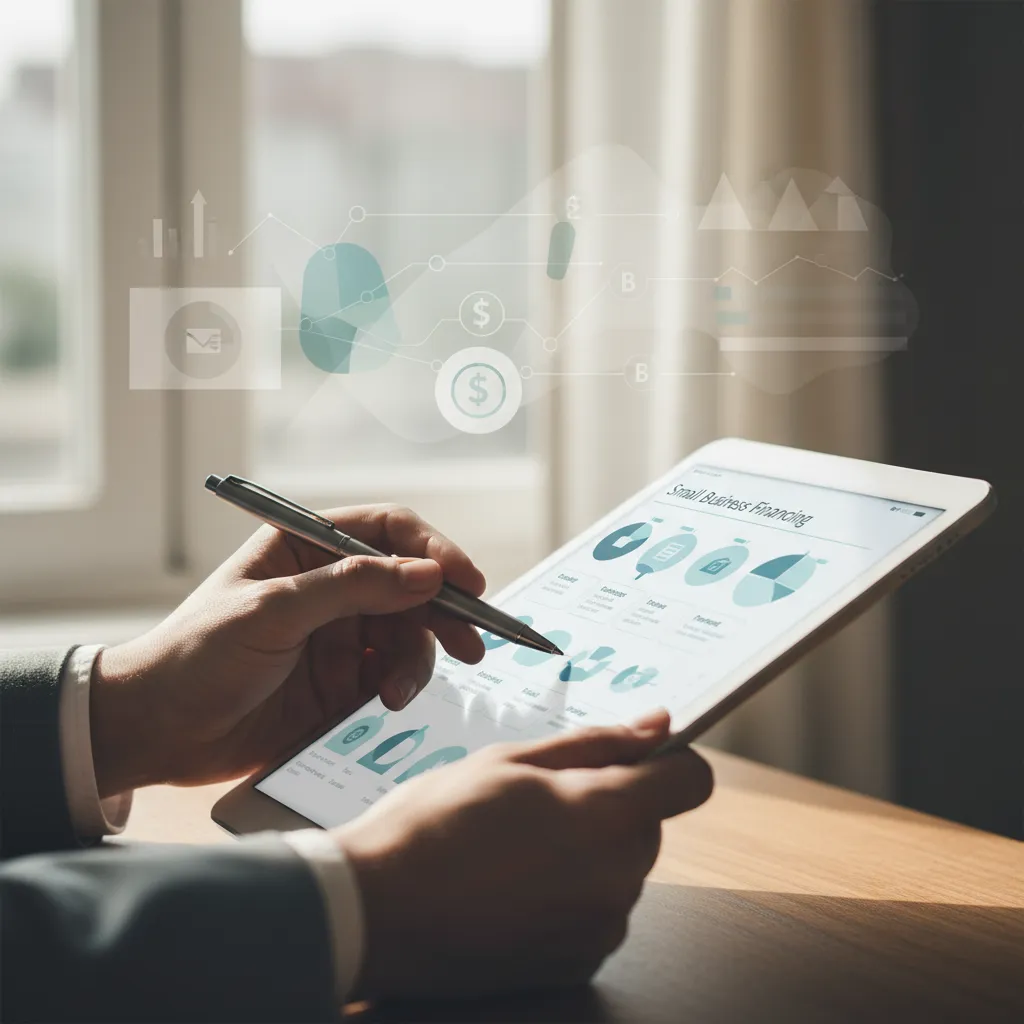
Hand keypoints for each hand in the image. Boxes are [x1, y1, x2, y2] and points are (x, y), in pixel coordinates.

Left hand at [90, 505, 485, 796]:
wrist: (158, 733)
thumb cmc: (197, 655)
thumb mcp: (273, 611)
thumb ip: (354, 587)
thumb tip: (430, 574)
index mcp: (306, 547)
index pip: (387, 531)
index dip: (432, 550)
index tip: (465, 580)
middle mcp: (331, 585)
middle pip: (411, 584)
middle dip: (444, 611)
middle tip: (472, 641)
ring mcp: (341, 634)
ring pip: (411, 633)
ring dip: (418, 659)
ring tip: (397, 691)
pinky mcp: (345, 681)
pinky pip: (395, 674)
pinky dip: (402, 686)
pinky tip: (385, 702)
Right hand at [335, 709, 713, 999]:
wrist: (374, 911)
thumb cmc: (432, 824)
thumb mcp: (509, 759)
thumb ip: (595, 741)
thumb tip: (655, 726)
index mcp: (606, 814)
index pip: (691, 780)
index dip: (667, 762)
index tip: (636, 758)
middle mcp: (618, 876)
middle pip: (648, 824)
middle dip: (609, 806)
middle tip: (537, 802)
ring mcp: (600, 928)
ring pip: (620, 869)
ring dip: (588, 853)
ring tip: (513, 848)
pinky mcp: (578, 963)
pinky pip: (597, 913)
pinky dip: (570, 897)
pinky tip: (512, 888)